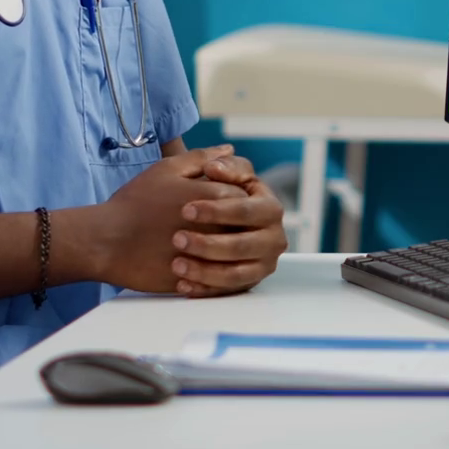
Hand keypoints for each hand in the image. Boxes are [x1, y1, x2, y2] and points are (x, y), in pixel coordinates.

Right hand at [77, 146, 249, 293]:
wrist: (105, 241)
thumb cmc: (134, 203)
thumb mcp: (166, 169)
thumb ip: (201, 157)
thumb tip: (228, 150)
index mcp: (212, 197)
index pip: (247, 199)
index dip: (238, 200)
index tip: (223, 203)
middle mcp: (215, 227)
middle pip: (247, 227)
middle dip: (237, 226)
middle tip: (217, 225)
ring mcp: (207, 256)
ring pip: (238, 257)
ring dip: (229, 251)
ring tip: (209, 245)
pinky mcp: (196, 279)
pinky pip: (222, 281)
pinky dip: (219, 275)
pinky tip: (205, 266)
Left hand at [166, 154, 285, 297]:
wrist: (185, 228)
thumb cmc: (194, 198)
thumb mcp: (201, 173)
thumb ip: (211, 161)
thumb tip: (219, 158)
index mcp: (267, 206)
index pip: (248, 209)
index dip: (219, 209)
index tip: (186, 209)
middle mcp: (272, 235)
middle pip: (245, 243)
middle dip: (210, 243)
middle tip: (178, 238)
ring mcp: (262, 261)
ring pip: (237, 272)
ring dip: (206, 269)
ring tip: (177, 264)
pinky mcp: (248, 282)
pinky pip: (229, 291)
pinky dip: (206, 288)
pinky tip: (182, 283)